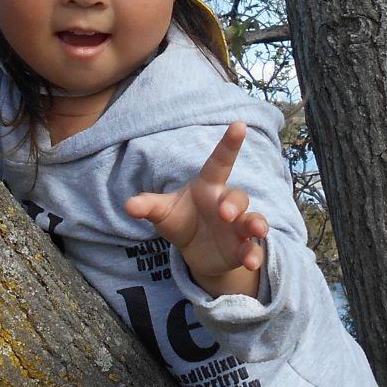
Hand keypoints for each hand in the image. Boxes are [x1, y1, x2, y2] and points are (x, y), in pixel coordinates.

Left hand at [124, 121, 268, 294]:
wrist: (195, 251)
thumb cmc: (181, 220)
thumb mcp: (162, 212)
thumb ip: (148, 206)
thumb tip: (129, 205)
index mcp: (208, 186)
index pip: (220, 161)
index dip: (229, 143)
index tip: (239, 124)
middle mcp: (227, 203)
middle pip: (238, 196)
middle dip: (234, 203)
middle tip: (225, 214)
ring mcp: (238, 226)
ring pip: (252, 219)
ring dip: (256, 224)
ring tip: (257, 230)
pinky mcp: (241, 248)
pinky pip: (252, 249)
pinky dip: (254, 255)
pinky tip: (251, 262)